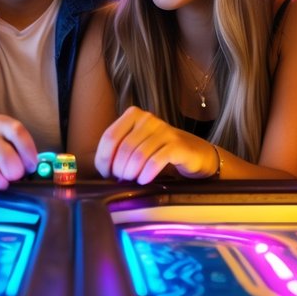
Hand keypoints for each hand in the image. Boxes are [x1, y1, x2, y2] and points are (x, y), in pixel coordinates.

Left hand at [94, 107, 218, 183]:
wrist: (193, 153)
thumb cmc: (160, 150)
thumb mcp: (137, 144)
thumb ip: (120, 149)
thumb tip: (103, 167)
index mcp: (133, 115)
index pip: (109, 136)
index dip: (103, 158)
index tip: (106, 173)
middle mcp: (148, 119)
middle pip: (123, 148)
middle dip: (119, 169)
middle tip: (122, 180)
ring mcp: (164, 130)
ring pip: (138, 155)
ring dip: (132, 173)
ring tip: (133, 180)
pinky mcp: (177, 145)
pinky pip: (155, 161)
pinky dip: (146, 174)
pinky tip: (144, 180)